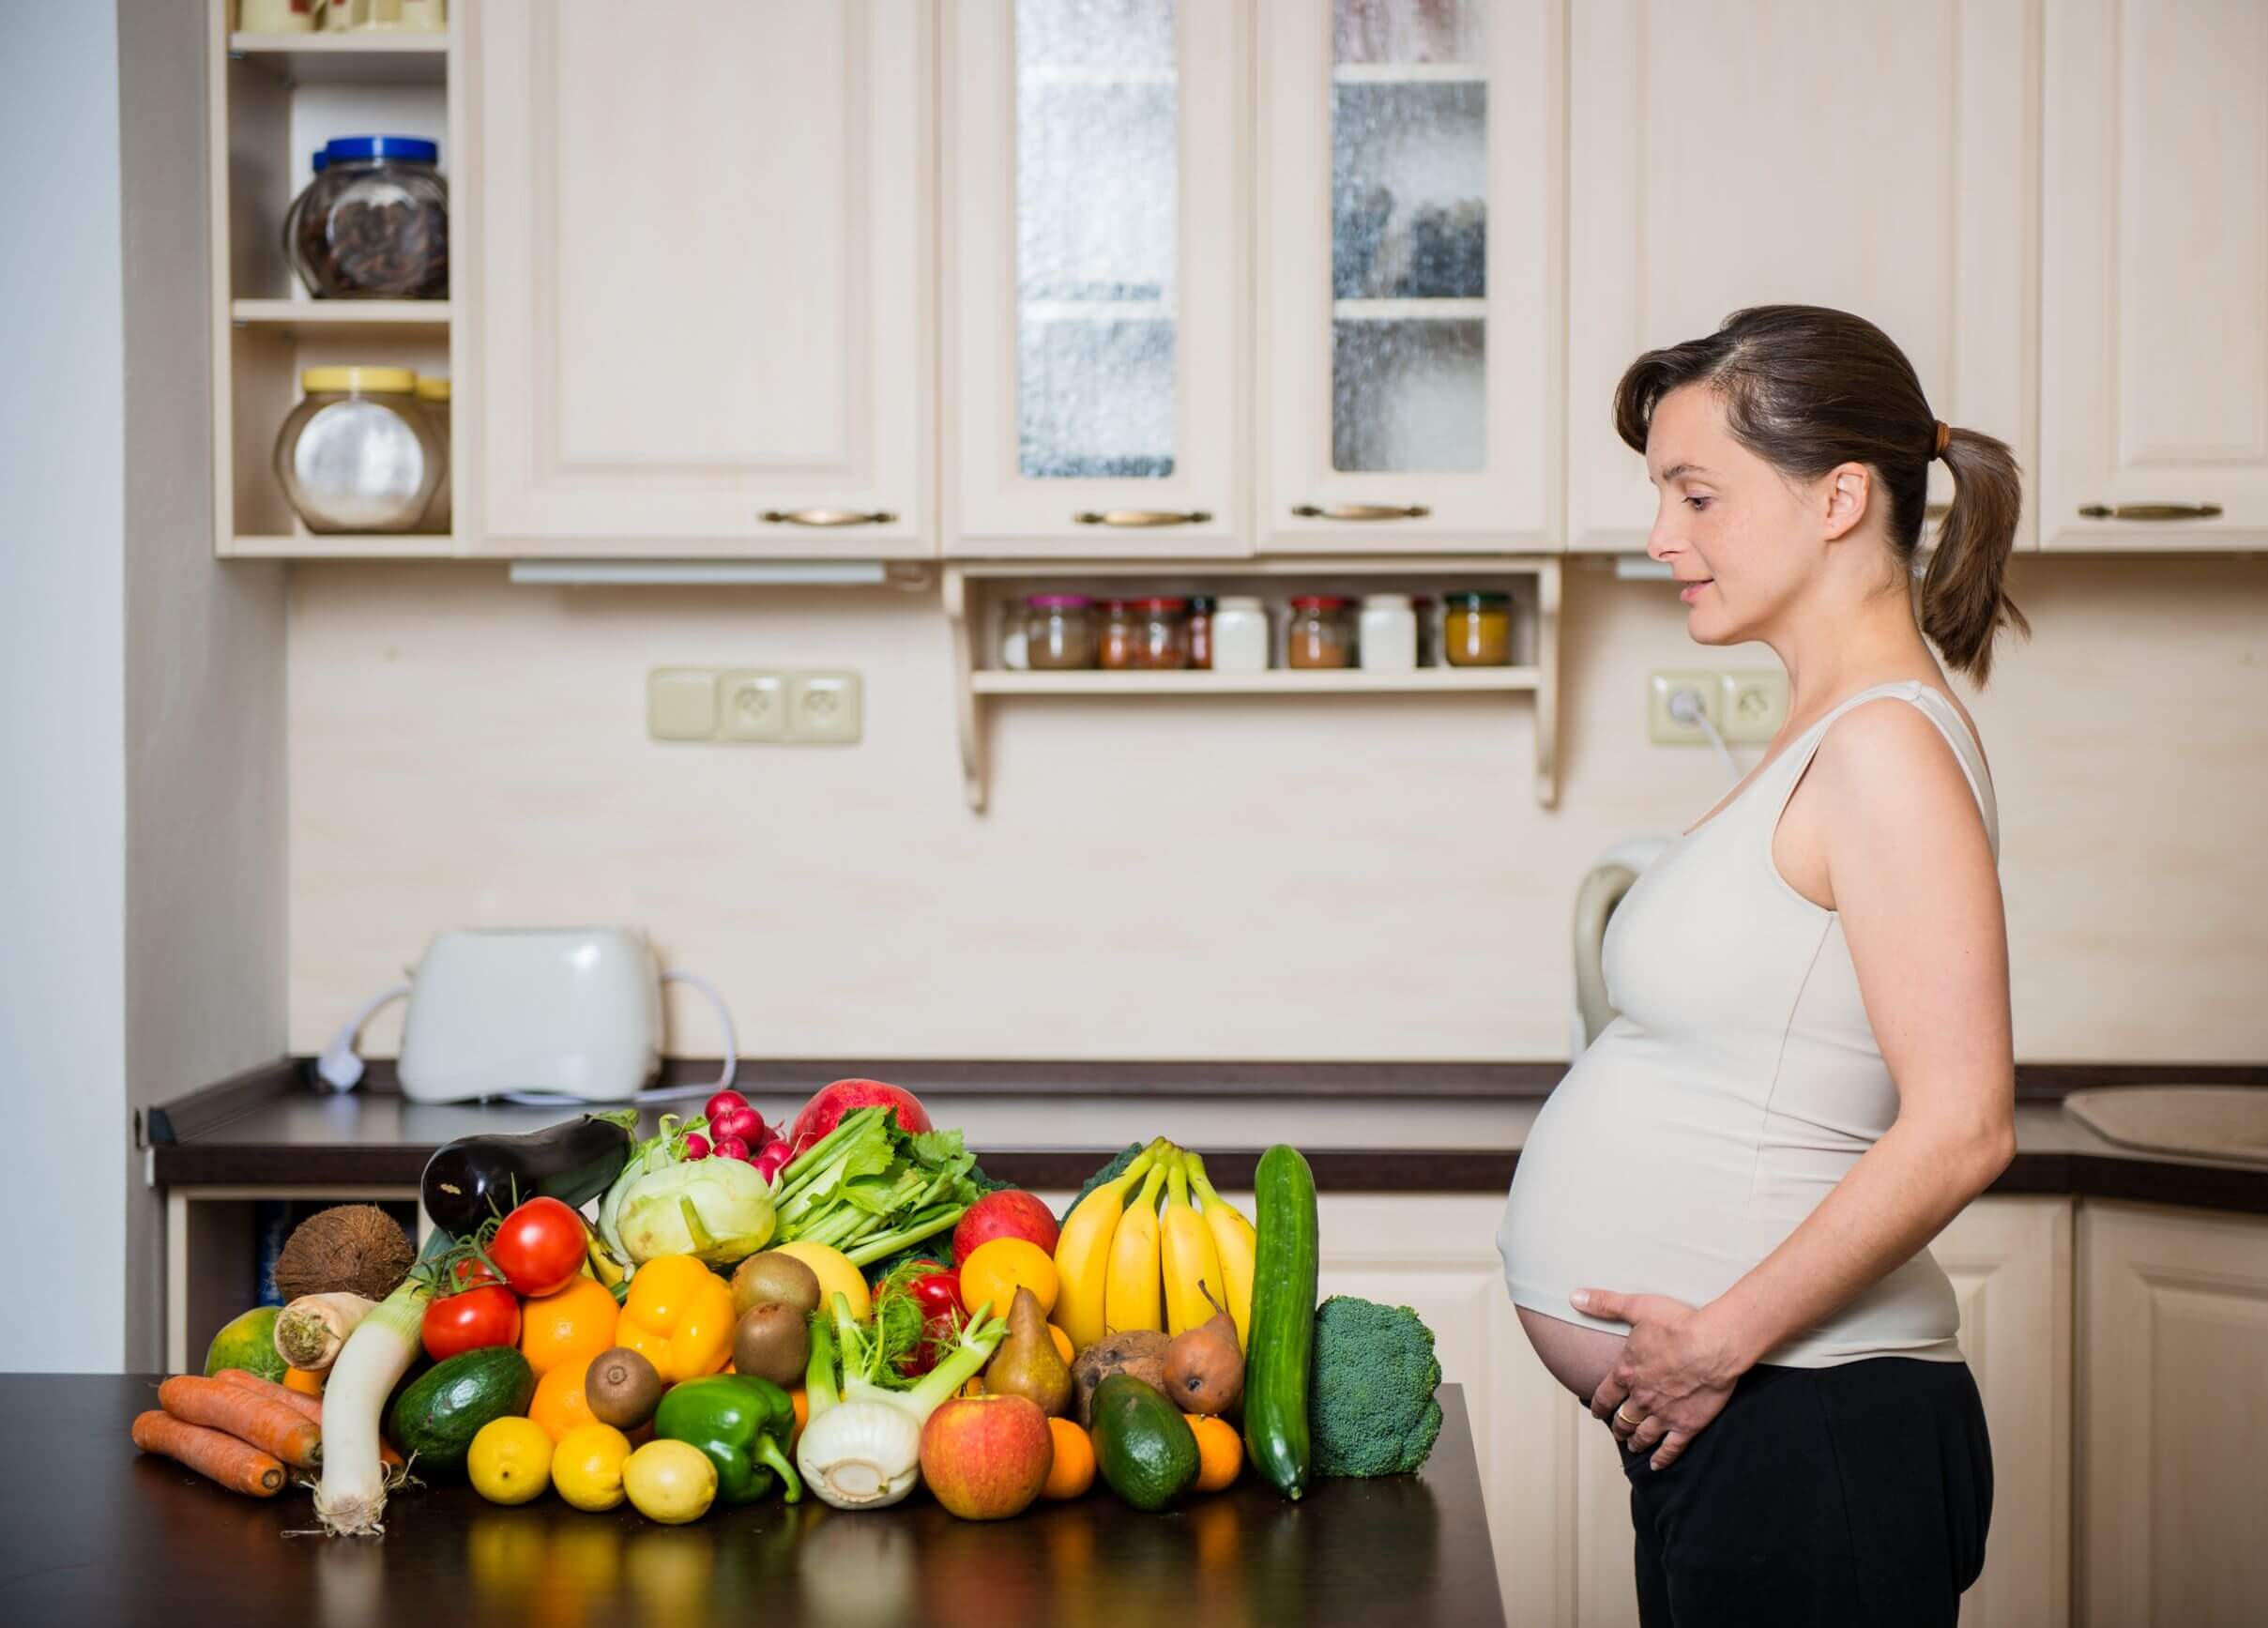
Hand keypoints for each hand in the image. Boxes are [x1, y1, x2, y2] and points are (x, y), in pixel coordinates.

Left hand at [1575, 1288, 1743, 1471]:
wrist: (1714, 1345)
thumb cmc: (1678, 1324)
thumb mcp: (1637, 1307)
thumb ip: (1605, 1304)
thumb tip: (1575, 1296)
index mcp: (1627, 1373)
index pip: (1605, 1395)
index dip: (1599, 1405)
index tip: (1597, 1411)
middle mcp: (1641, 1398)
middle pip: (1624, 1418)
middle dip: (1618, 1425)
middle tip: (1617, 1429)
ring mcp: (1664, 1414)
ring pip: (1643, 1435)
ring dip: (1635, 1441)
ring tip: (1633, 1446)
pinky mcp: (1687, 1425)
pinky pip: (1671, 1448)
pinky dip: (1662, 1458)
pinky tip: (1657, 1464)